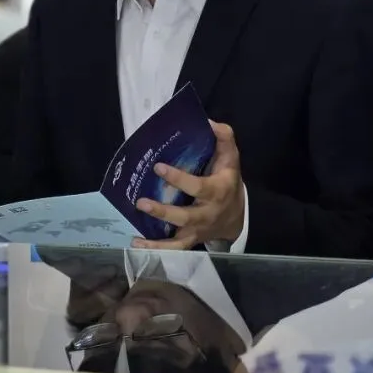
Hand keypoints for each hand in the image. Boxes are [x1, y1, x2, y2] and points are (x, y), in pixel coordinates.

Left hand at [132, 121, 245, 250]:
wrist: (236, 216)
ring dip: (156, 241)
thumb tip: (208, 122)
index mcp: (217, 191)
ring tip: (135, 238)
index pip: (197, 187)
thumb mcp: (231, 157)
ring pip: (178, 240)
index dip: (178, 178)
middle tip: (140, 202)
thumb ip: (223, 137)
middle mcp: (206, 214)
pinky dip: (156, 250)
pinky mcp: (190, 240)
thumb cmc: (228, 181)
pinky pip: (174, 249)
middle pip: (185, 216)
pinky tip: (136, 244)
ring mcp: (197, 230)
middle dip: (162, 211)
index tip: (158, 167)